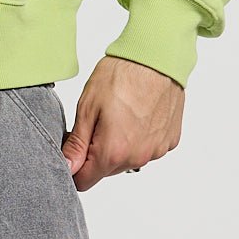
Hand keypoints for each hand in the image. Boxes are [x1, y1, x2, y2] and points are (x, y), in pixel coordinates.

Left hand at [61, 55, 184, 190]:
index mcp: (114, 152)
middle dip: (96, 153)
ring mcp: (157, 150)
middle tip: (94, 121)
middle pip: (107, 170)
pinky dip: (139, 137)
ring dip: (119, 145)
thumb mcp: (88, 106)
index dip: (74, 167)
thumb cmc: (121, 76)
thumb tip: (68, 168)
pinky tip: (136, 113)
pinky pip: (147, 148)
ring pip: (128, 159)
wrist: (156, 57)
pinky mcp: (170, 140)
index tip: (73, 146)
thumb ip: (77, 143)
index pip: (86, 181)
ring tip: (118, 113)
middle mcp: (138, 158)